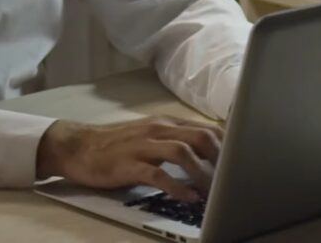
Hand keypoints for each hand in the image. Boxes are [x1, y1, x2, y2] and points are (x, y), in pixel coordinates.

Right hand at [36, 117, 223, 201]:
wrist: (78, 147)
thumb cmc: (118, 145)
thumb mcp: (151, 137)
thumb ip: (177, 141)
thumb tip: (210, 154)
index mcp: (166, 123)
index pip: (206, 129)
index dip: (228, 147)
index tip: (242, 164)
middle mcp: (157, 129)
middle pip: (200, 137)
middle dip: (222, 160)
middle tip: (232, 181)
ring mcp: (142, 145)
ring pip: (183, 152)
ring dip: (202, 173)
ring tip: (214, 193)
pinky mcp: (128, 164)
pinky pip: (157, 174)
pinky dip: (177, 186)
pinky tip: (188, 197)